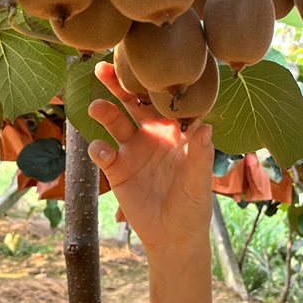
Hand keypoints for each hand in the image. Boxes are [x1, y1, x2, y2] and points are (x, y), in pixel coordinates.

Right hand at [87, 61, 214, 250]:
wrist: (174, 236)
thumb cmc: (194, 206)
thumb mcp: (199, 183)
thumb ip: (200, 156)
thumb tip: (206, 127)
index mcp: (176, 131)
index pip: (164, 101)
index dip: (154, 84)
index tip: (145, 66)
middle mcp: (152, 134)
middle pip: (134, 103)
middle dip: (119, 85)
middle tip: (104, 68)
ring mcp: (133, 150)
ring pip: (115, 122)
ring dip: (105, 112)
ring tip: (97, 108)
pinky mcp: (117, 170)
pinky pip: (103, 153)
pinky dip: (98, 149)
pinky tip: (102, 150)